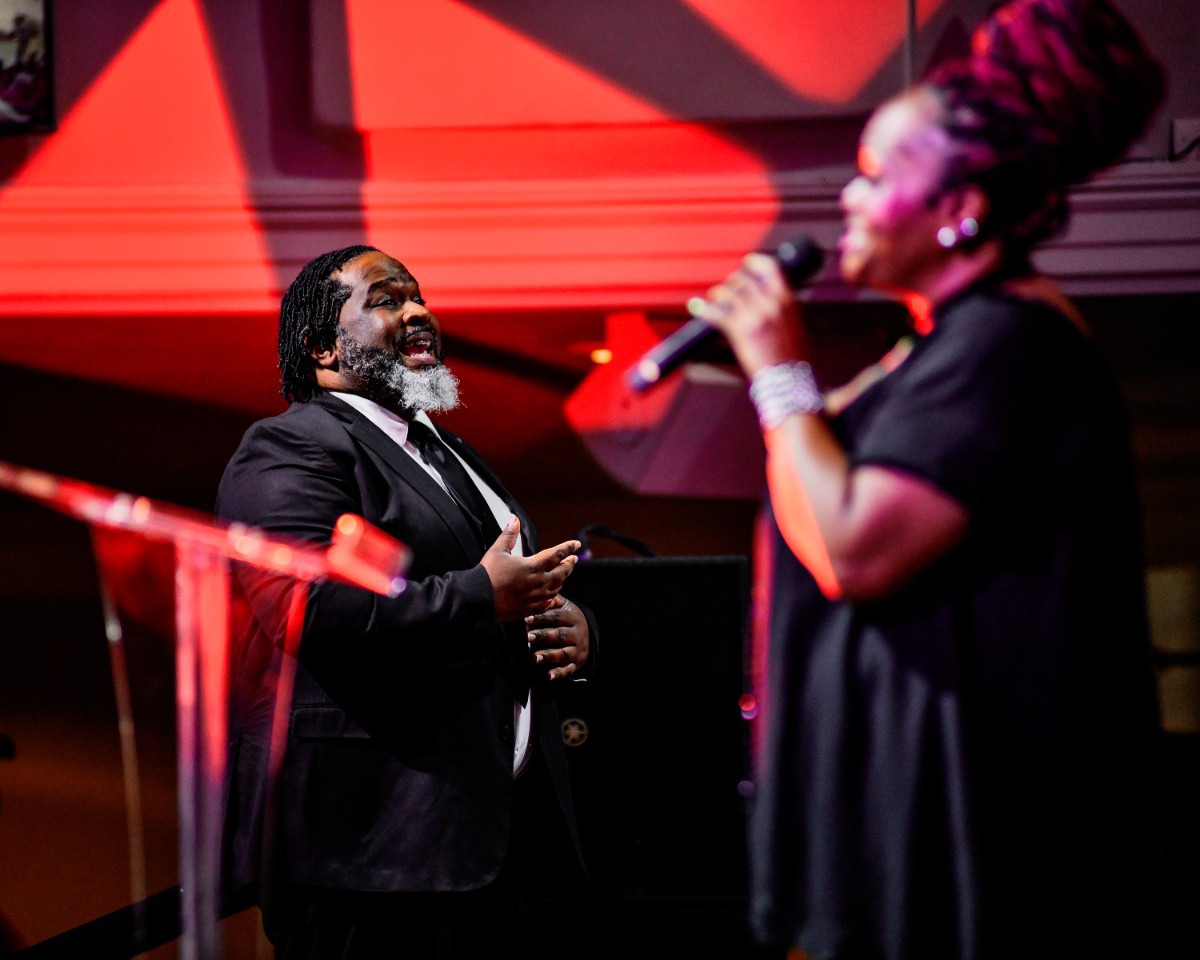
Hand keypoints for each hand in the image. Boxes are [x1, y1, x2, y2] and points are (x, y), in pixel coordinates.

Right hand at [481, 515, 581, 621]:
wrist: (477, 599)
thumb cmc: (487, 574)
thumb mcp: (497, 550)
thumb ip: (509, 535)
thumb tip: (514, 519)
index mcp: (532, 566)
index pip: (556, 555)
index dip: (567, 548)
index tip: (576, 544)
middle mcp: (537, 582)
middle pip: (561, 573)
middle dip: (569, 565)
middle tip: (573, 559)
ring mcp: (534, 597)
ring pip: (556, 588)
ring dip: (561, 580)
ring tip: (562, 575)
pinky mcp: (528, 609)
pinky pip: (546, 604)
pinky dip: (551, 598)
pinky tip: (552, 597)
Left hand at [525, 594, 588, 680]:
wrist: (587, 636)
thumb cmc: (568, 619)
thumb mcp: (564, 607)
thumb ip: (553, 601)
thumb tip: (541, 594)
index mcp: (573, 618)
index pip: (557, 617)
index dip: (542, 618)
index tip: (526, 619)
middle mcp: (577, 635)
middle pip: (560, 635)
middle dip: (544, 636)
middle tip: (528, 637)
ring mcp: (576, 650)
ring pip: (563, 654)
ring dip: (549, 656)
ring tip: (534, 657)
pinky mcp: (575, 664)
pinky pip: (567, 670)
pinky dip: (558, 674)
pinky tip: (548, 676)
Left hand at [698, 252, 808, 376]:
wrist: (790, 381)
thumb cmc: (792, 359)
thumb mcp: (795, 326)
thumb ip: (782, 310)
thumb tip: (769, 301)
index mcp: (788, 301)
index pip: (771, 269)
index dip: (755, 262)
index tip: (747, 262)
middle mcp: (771, 304)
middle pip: (745, 279)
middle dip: (733, 282)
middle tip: (727, 290)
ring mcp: (755, 316)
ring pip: (729, 292)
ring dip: (718, 293)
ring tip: (714, 298)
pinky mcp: (740, 330)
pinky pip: (717, 313)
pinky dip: (704, 308)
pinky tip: (696, 307)